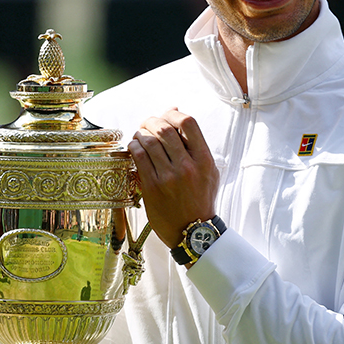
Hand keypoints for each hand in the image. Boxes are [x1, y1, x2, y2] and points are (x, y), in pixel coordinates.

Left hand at [128, 109, 219, 248]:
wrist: (193, 231)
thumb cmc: (200, 199)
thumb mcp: (208, 171)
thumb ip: (195, 145)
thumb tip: (176, 112)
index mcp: (204, 160)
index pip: (188, 123)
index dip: (174, 114)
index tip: (167, 116)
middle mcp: (188, 166)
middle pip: (165, 129)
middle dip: (152, 121)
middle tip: (147, 124)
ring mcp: (169, 177)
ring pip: (149, 141)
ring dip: (141, 133)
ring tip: (139, 135)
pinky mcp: (153, 187)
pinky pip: (139, 157)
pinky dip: (134, 147)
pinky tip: (135, 148)